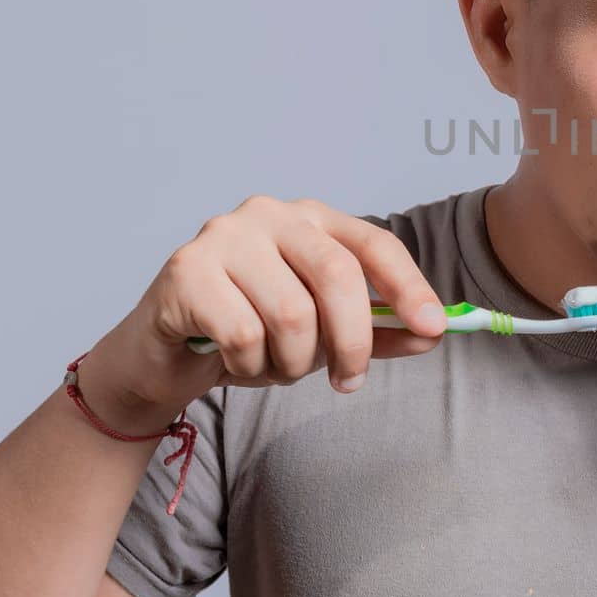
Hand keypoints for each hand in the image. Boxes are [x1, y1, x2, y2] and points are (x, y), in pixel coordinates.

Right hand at [78, 195, 446, 429]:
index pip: (373, 243)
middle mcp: (269, 214)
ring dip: (292, 363)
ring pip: (291, 313)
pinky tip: (234, 363)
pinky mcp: (185, 270)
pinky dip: (250, 365)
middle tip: (349, 381)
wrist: (161, 355)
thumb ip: (376, 331)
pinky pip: (243, 334)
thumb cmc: (247, 334)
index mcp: (310, 219)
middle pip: (337, 276)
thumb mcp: (321, 336)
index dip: (409, 286)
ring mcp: (224, 236)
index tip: (435, 329)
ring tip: (274, 369)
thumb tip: (432, 334)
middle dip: (352, 341)